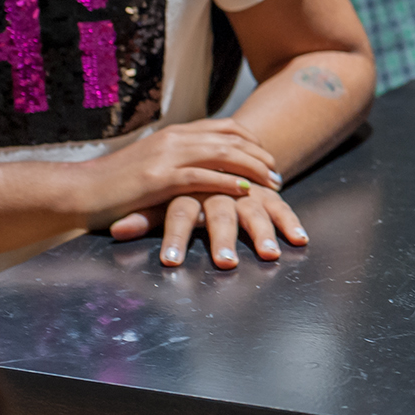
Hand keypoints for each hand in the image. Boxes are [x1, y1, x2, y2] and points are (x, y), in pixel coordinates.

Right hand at [80, 119, 280, 223]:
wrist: (78, 191)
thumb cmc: (114, 184)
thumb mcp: (151, 163)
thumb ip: (177, 158)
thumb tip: (203, 164)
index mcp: (174, 133)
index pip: (225, 127)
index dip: (252, 140)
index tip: (268, 156)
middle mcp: (174, 139)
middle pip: (231, 139)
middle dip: (260, 155)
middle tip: (278, 173)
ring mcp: (167, 157)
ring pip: (223, 154)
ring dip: (253, 168)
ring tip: (271, 182)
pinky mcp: (159, 179)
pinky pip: (203, 177)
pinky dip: (229, 183)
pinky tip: (246, 192)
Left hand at [108, 184, 307, 268]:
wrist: (208, 149)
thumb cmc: (175, 183)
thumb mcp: (156, 198)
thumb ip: (141, 216)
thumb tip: (116, 230)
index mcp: (186, 185)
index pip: (178, 211)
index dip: (174, 236)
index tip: (170, 263)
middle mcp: (217, 186)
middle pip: (221, 212)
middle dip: (223, 239)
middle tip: (225, 265)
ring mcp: (244, 187)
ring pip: (255, 206)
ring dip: (264, 232)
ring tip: (269, 256)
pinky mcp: (264, 190)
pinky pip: (278, 204)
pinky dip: (289, 219)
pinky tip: (298, 238)